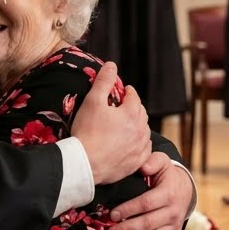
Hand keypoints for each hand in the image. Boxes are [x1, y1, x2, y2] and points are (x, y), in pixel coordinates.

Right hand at [71, 62, 151, 185]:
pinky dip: (139, 143)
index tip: (123, 91)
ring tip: (126, 125)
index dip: (127, 91)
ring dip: (138, 125)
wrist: (85, 164)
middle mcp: (140, 130)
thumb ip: (104, 81)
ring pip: (144, 131)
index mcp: (132, 113)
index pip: (133, 96)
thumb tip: (111, 65)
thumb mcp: (92, 101)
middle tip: (123, 107)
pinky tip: (131, 143)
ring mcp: (140, 148)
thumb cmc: (87, 132)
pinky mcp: (137, 163)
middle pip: (141, 113)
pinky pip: (144, 149)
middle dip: (133, 107)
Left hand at [106, 160, 194, 229]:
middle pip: (148, 223)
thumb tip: (143, 167)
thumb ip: (153, 161)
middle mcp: (173, 212)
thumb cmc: (166, 175)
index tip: (111, 215)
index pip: (146, 203)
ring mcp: (174, 226)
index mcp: (168, 194)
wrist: (186, 189)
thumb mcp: (162, 162)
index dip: (129, 210)